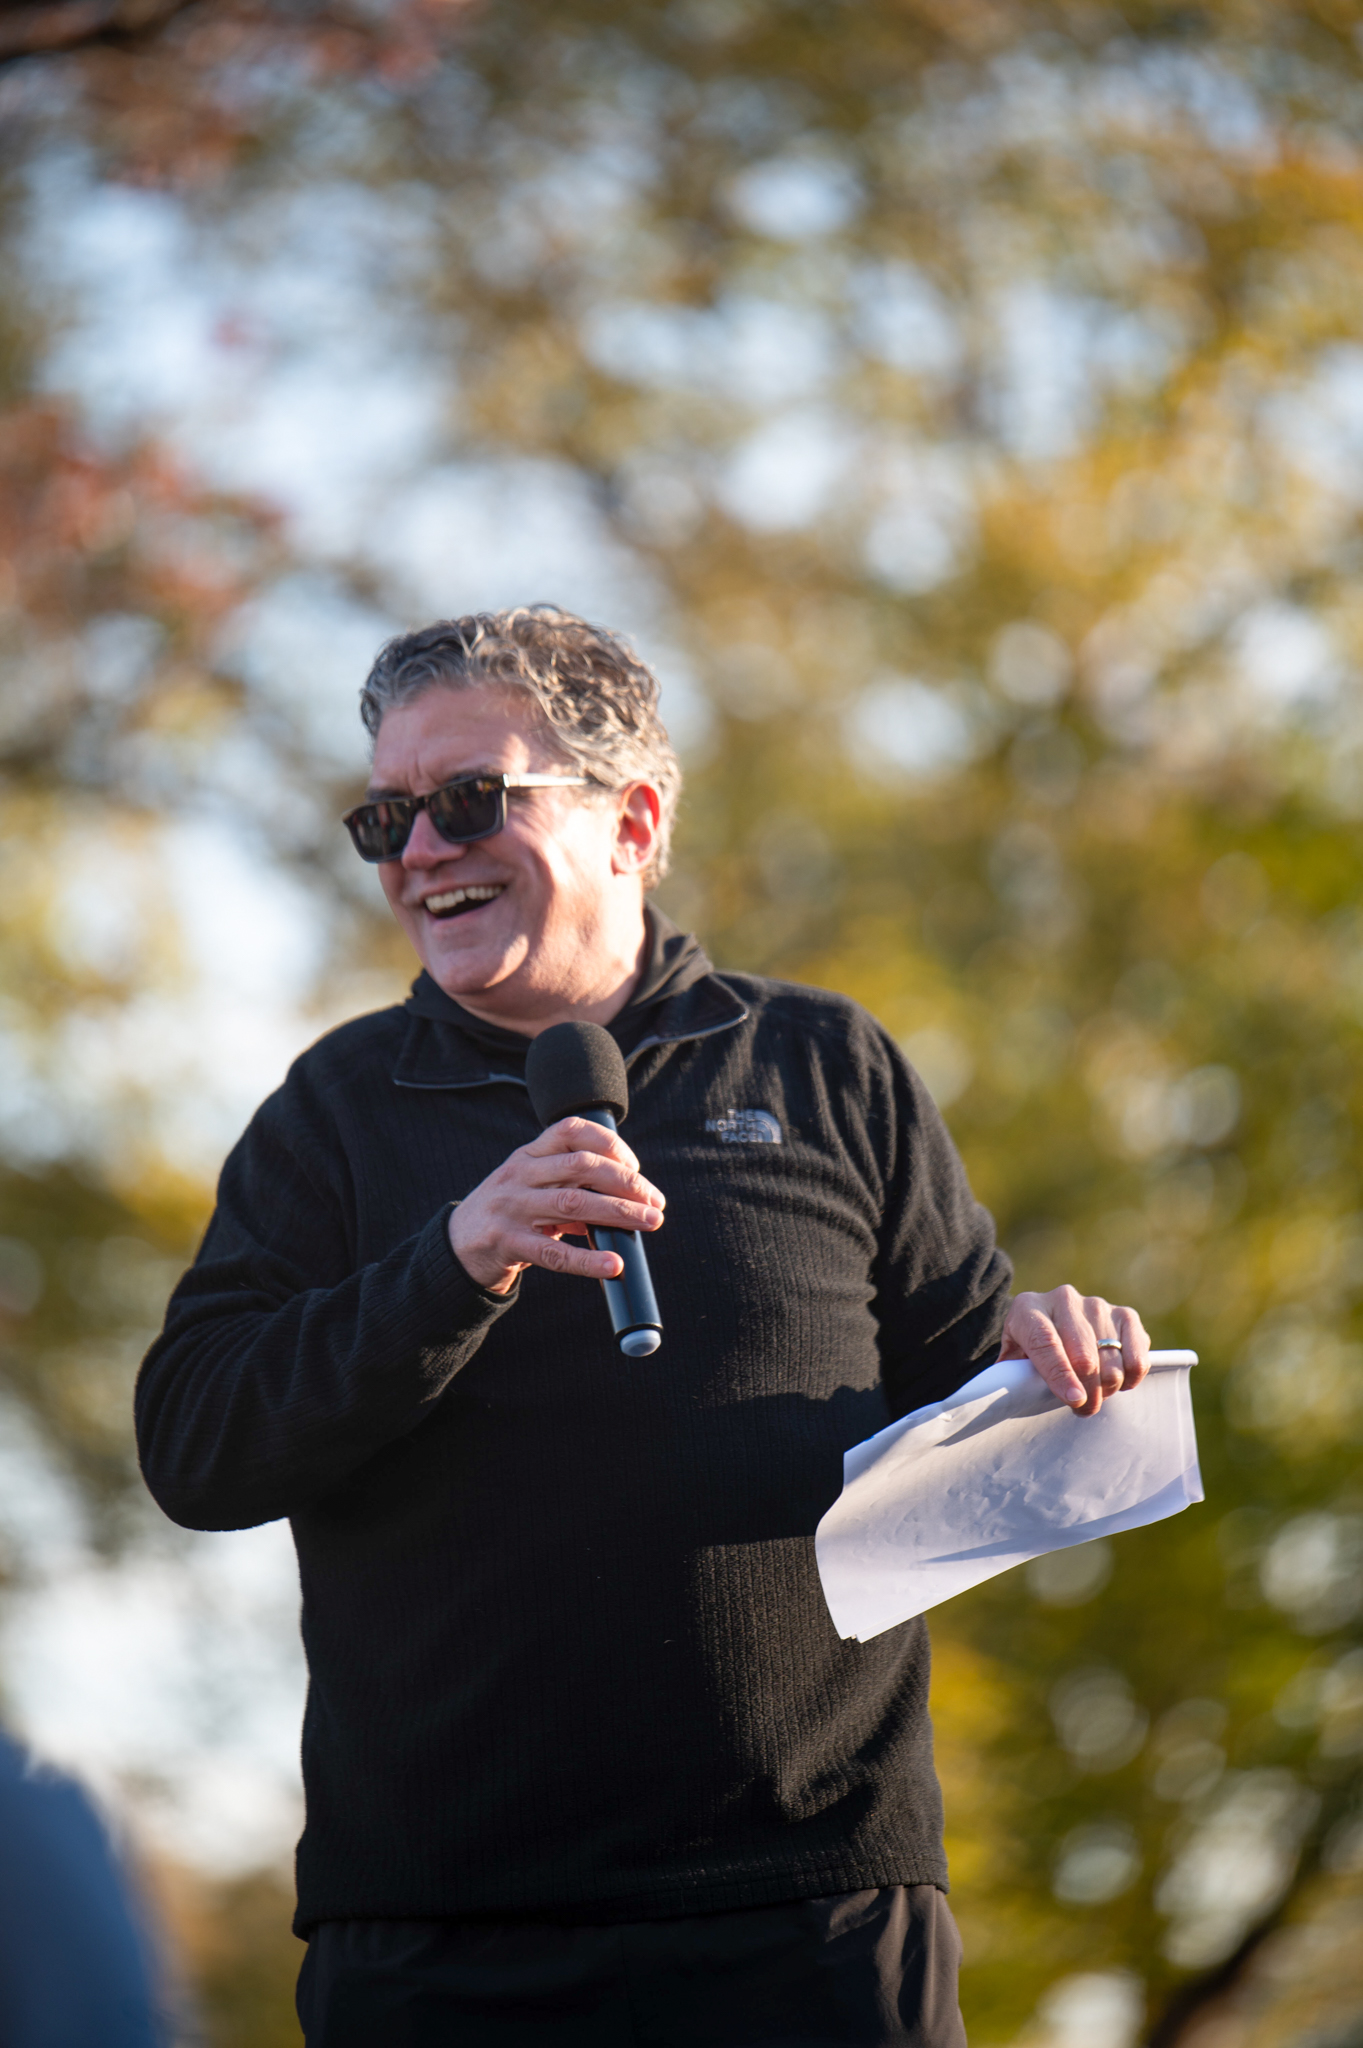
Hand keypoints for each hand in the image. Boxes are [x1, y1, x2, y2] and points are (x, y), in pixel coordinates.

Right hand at [448, 1117, 665, 1295]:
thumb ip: (570, 1187)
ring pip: (573, 1204)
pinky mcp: (507, 1243)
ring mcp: (511, 1208)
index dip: (610, 1143)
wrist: (456, 1248)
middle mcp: (519, 1175)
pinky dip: (587, 1261)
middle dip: (626, 1181)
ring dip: (618, 1212)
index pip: (571, 1130)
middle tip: (655, 1201)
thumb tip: (625, 1201)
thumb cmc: (507, 1214)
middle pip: (581, 1166)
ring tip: (649, 1222)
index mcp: (528, 1155)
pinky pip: (553, 1253)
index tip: (635, 1166)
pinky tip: (613, 1264)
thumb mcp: (531, 1188)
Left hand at [998, 1286, 1149, 1417]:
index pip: (1045, 1342)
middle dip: (1087, 1392)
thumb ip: (1014, 1375)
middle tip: (1083, 1409)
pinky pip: (1137, 1354)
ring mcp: (1096, 1305)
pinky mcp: (1124, 1314)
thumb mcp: (1013, 1359)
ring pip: (1111, 1359)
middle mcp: (1063, 1300)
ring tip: (1096, 1395)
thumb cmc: (1029, 1348)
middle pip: (1083, 1355)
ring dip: (1107, 1388)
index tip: (1074, 1399)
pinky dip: (1131, 1376)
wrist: (1051, 1318)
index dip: (1061, 1374)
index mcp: (1028, 1309)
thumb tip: (1021, 1396)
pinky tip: (1118, 1382)